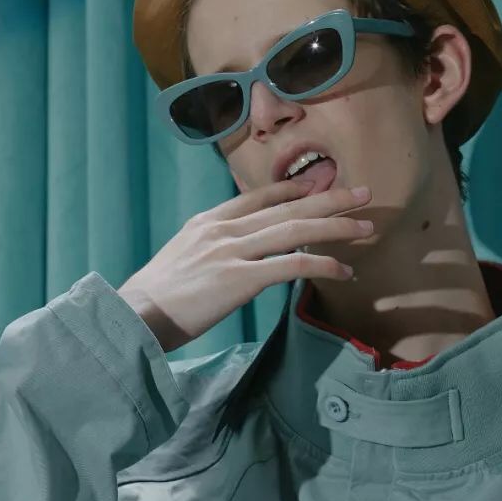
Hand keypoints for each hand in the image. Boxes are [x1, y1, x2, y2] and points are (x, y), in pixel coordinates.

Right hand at [117, 178, 373, 351]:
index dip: (295, 189)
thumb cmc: (156, 301)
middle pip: (286, 207)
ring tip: (366, 226)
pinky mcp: (239, 279)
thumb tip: (232, 258)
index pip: (259, 197)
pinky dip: (322, 264)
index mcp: (208, 222)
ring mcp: (231, 251)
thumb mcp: (181, 261)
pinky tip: (343, 270)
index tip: (321, 184)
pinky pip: (291, 265)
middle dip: (329, 198)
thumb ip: (209, 250)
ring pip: (295, 230)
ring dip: (336, 227)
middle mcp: (222, 229)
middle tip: (364, 193)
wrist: (134, 316)